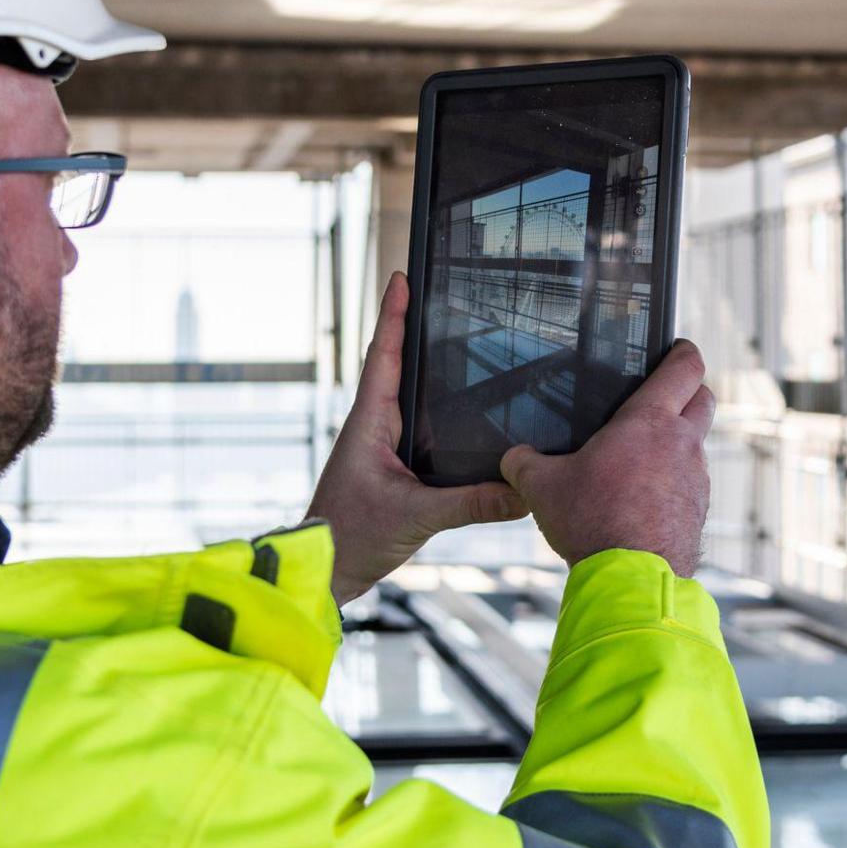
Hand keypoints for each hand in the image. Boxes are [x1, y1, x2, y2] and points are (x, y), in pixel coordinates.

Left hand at [307, 271, 527, 604]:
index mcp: (369, 422)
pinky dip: (430, 406)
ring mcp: (379, 446)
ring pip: (403, 394)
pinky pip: (414, 425)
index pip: (384, 355)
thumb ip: (471, 504)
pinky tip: (455, 409)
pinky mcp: (389, 467)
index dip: (393, 315)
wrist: (323, 571)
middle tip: (432, 292)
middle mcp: (373, 426)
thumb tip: (523, 492)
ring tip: (447, 335)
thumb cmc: (350, 536)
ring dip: (419, 365)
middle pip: (394, 365)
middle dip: (410, 327)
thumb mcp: (416, 517)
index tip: (401, 277)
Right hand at [499, 340, 714, 577]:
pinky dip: (675, 481)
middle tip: (665, 395)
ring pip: (697, 444)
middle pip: (704, 398)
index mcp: (648, 421)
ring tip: (644, 457)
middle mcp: (682, 443)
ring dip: (679, 443)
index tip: (678, 347)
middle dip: (689, 391)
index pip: (684, 368)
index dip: (684, 352)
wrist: (631, 579)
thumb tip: (514, 459)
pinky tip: (646, 498)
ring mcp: (696, 478)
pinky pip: (691, 483)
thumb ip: (525, 464)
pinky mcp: (698, 510)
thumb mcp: (543, 487)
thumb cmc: (592, 522)